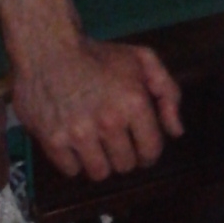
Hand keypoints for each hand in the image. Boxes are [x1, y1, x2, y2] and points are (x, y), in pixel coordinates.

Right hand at [12, 37, 183, 180]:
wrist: (48, 49)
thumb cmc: (98, 56)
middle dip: (124, 154)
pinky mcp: (53, 140)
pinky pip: (72, 171)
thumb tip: (176, 132)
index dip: (148, 151)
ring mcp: (79, 132)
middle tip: (114, 139)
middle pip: (126, 166)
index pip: (151, 151)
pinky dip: (74, 161)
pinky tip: (73, 142)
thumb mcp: (142, 60)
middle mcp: (108, 121)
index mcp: (134, 102)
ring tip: (95, 143)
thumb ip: (168, 93)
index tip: (140, 145)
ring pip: (100, 173)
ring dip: (100, 161)